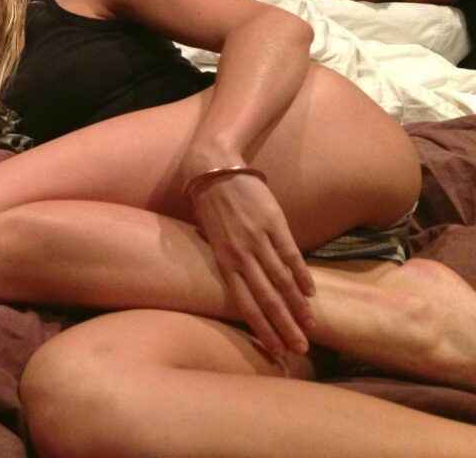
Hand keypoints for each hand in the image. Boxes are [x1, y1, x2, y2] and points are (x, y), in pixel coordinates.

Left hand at [189, 171, 315, 357]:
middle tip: (299, 349)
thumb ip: (222, 258)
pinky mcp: (274, 224)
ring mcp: (258, 240)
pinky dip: (301, 275)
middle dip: (283, 327)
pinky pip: (291, 255)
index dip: (261, 328)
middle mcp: (240, 255)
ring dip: (297, 306)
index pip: (244, 304)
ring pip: (281, 281)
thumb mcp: (208, 236)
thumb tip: (234, 279)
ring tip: (310, 326)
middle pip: (265, 299)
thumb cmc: (209, 204)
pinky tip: (311, 293)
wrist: (215, 169)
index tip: (275, 349)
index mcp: (222, 261)